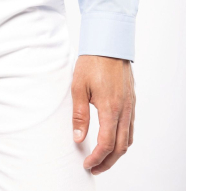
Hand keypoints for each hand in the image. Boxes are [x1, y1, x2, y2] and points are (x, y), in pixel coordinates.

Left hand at [71, 55, 134, 174]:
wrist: (109, 42)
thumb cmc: (92, 61)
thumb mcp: (78, 87)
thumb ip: (79, 115)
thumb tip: (78, 138)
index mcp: (110, 108)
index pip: (106, 144)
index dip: (97, 158)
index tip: (87, 165)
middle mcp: (125, 110)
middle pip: (121, 148)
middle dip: (107, 162)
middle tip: (94, 168)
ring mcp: (131, 106)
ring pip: (129, 139)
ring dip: (117, 153)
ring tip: (102, 158)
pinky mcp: (132, 100)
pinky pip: (131, 127)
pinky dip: (123, 139)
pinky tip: (112, 138)